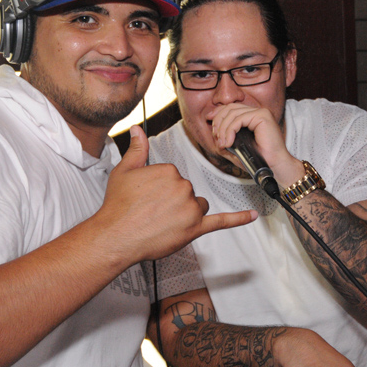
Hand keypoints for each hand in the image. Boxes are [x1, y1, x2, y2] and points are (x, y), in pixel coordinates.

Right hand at [99, 126, 256, 262]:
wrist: (116, 236)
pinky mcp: (195, 229)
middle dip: (173, 201)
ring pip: (197, 207)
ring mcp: (190, 209)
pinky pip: (221, 221)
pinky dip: (238, 219)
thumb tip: (139, 130)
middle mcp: (183, 188)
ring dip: (186, 213)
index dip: (161, 189)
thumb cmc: (119, 207)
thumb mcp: (124, 171)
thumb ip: (137, 149)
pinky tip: (251, 216)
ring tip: (162, 221)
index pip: (174, 177)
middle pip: (187, 192)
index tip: (149, 197)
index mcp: (170, 171)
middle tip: (152, 211)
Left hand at [208, 103, 304, 184]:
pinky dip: (230, 131)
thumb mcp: (237, 148)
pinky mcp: (262, 116)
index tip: (209, 120)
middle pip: (230, 108)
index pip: (231, 107)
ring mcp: (261, 112)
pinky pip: (238, 119)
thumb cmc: (258, 159)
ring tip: (222, 143)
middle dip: (219, 121)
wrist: (274, 166)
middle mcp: (257, 111)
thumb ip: (226, 138)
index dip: (218, 112)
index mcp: (252, 116)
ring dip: (223, 129)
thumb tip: (214, 133)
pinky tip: (228, 142)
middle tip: (216, 137)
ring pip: (232, 114)